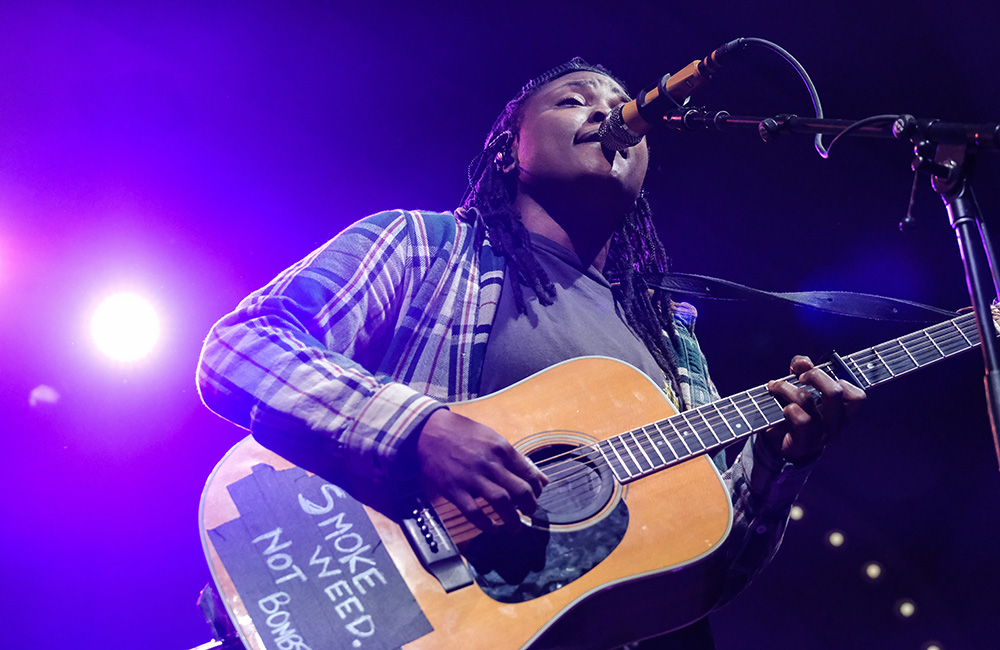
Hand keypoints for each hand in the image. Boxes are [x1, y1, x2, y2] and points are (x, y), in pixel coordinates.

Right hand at [416, 409, 547, 532]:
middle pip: (520, 491)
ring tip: (515, 527)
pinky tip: (492, 527)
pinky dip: (486, 524)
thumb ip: (517, 459)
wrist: (429, 431)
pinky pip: (474, 512)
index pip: (529, 475)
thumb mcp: (493, 438)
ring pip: (501, 502)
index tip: (534, 497)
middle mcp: (490, 463)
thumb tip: (542, 480)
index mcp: (501, 449)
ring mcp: (471, 477)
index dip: (536, 490)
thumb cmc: (463, 434)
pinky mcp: (454, 490)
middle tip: (529, 513)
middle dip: (530, 506)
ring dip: (513, 519)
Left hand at [764, 355, 865, 461]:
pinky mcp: (803, 444)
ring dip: (786, 388)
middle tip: (800, 378)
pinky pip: (801, 419)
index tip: (824, 376)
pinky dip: (788, 408)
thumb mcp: (801, 384)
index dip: (842, 380)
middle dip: (814, 375)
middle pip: (834, 392)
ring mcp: (820, 436)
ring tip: (775, 387)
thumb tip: (802, 363)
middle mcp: (835, 425)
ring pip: (807, 400)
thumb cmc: (794, 407)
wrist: (777, 440)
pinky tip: (782, 408)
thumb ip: (803, 367)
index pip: (858, 397)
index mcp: (842, 412)